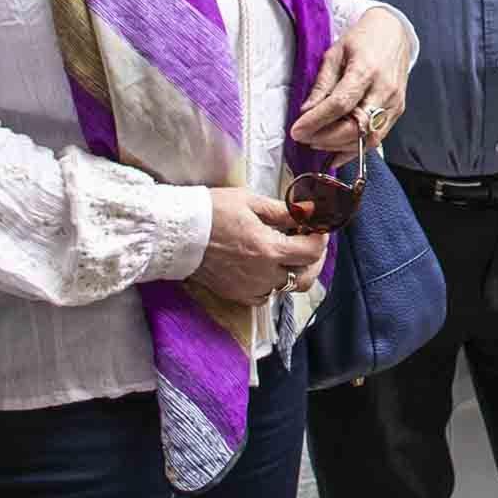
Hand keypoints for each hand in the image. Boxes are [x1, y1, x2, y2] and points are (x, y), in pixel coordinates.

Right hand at [191, 186, 324, 304]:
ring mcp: (249, 288)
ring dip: (293, 271)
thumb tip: (307, 211)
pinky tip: (267, 267)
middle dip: (314, 260)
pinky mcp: (236, 295)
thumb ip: (283, 211)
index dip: (320, 239)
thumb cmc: (211, 212)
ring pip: (285, 287)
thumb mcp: (249, 201)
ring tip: (286, 252)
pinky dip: (271, 283)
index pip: (312, 252)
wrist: (177, 234)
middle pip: (306, 278)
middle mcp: (263, 274)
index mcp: (269, 249)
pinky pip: (264, 295)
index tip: (318, 228)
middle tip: (309, 243)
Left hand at [289, 7, 415, 151]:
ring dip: (339, 146)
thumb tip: (307, 111)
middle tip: (304, 138)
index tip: (297, 130)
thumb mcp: (335, 53)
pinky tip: (336, 153)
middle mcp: (384, 89)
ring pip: (367, 138)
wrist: (394, 33)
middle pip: (356, 126)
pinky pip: (377, 138)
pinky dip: (355, 149)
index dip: (316, 121)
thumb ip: (322, 83)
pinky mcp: (398, 111)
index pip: (340, 104)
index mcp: (366, 70)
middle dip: (325, 137)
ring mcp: (394, 103)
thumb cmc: (364, 39)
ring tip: (316, 142)